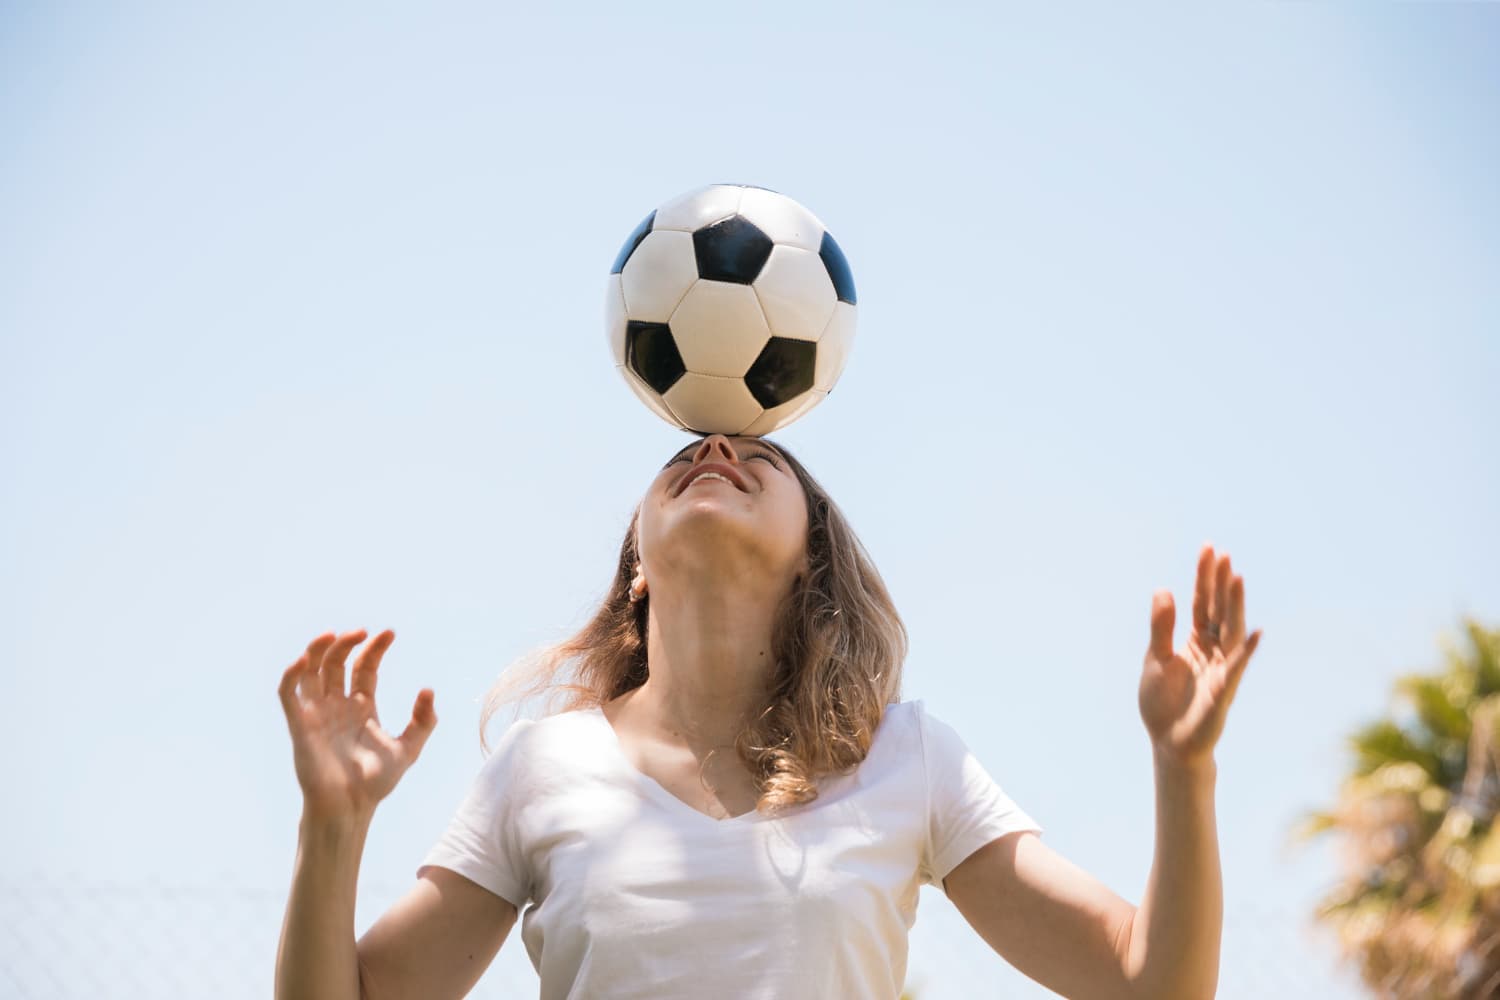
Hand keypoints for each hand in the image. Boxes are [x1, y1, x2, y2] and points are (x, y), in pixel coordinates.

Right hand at [277, 629, 436, 821]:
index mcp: (362, 708)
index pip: (365, 667)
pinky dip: (292, 673)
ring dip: (317, 648)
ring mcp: (317, 713)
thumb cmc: (375, 783)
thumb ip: (423, 721)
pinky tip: (304, 659)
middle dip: (347, 642)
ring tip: (334, 634)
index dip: (375, 648)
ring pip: (310, 670)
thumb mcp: (408, 748)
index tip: (390, 633)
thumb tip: (427, 689)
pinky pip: (289, 693)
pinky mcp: (299, 725)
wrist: (350, 807)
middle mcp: (337, 706)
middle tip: (363, 631)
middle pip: (336, 662)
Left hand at [1139, 544, 1262, 768]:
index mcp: (1194, 641)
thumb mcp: (1155, 659)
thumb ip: (1161, 627)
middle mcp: (1212, 650)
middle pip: (1218, 610)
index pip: (1202, 602)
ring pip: (1230, 630)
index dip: (1205, 577)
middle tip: (1223, 554)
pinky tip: (1255, 631)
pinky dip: (1245, 650)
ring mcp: (1221, 667)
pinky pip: (1237, 666)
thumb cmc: (1163, 703)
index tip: (1209, 549)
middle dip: (1220, 583)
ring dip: (1233, 605)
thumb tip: (1164, 589)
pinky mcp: (1224, 689)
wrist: (1169, 742)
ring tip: (1236, 578)